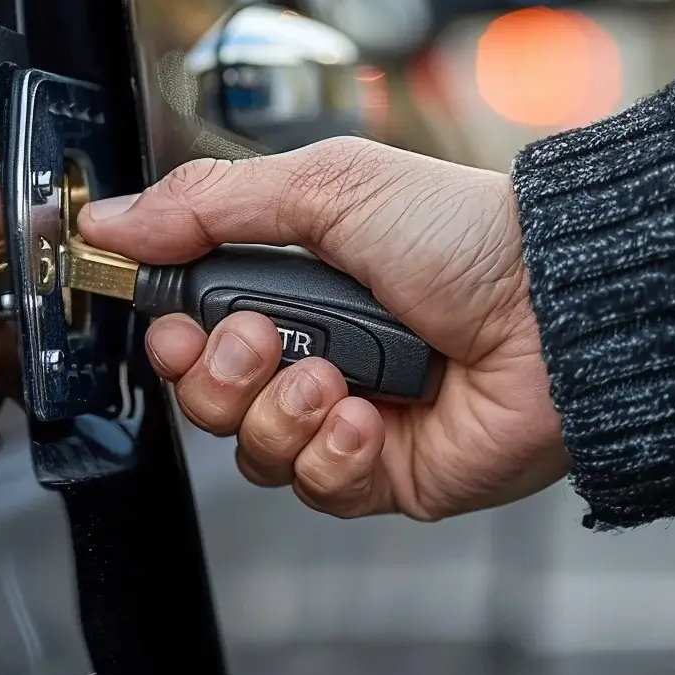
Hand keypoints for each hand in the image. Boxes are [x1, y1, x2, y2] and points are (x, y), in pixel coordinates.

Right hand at [78, 137, 567, 520]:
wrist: (559, 305)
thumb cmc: (458, 233)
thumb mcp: (326, 187)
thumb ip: (210, 203)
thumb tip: (114, 221)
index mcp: (290, 288)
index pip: (191, 331)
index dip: (168, 339)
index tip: (171, 326)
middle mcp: (309, 354)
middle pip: (207, 401)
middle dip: (220, 377)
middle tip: (262, 341)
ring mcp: (343, 417)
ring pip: (253, 452)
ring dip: (281, 412)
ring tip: (335, 377)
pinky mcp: (381, 472)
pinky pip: (317, 487)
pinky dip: (336, 453)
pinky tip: (375, 417)